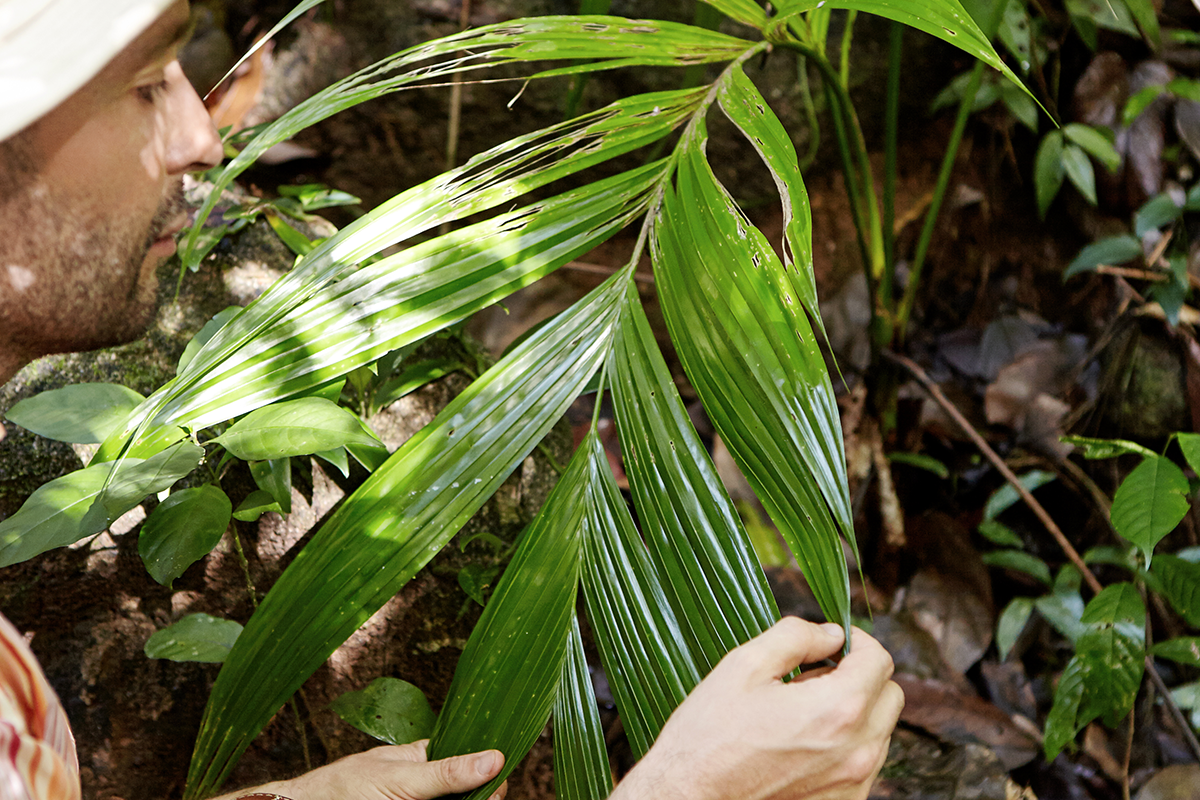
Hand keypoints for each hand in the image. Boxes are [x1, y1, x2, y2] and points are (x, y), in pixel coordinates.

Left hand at [216, 740, 506, 799]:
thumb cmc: (342, 788)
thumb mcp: (399, 778)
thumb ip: (445, 772)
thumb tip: (495, 758)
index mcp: (424, 761)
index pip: (472, 767)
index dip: (490, 780)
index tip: (498, 788)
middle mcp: (423, 786)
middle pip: (466, 794)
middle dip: (479, 796)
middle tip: (473, 797)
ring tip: (476, 797)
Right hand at [613, 617, 902, 799]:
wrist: (688, 797)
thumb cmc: (709, 735)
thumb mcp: (745, 664)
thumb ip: (796, 636)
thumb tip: (830, 633)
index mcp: (837, 710)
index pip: (880, 661)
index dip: (856, 641)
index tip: (830, 643)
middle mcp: (856, 751)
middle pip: (890, 695)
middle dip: (860, 675)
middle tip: (814, 674)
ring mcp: (852, 782)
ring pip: (880, 730)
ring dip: (854, 711)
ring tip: (801, 712)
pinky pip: (863, 762)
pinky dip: (844, 744)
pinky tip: (802, 741)